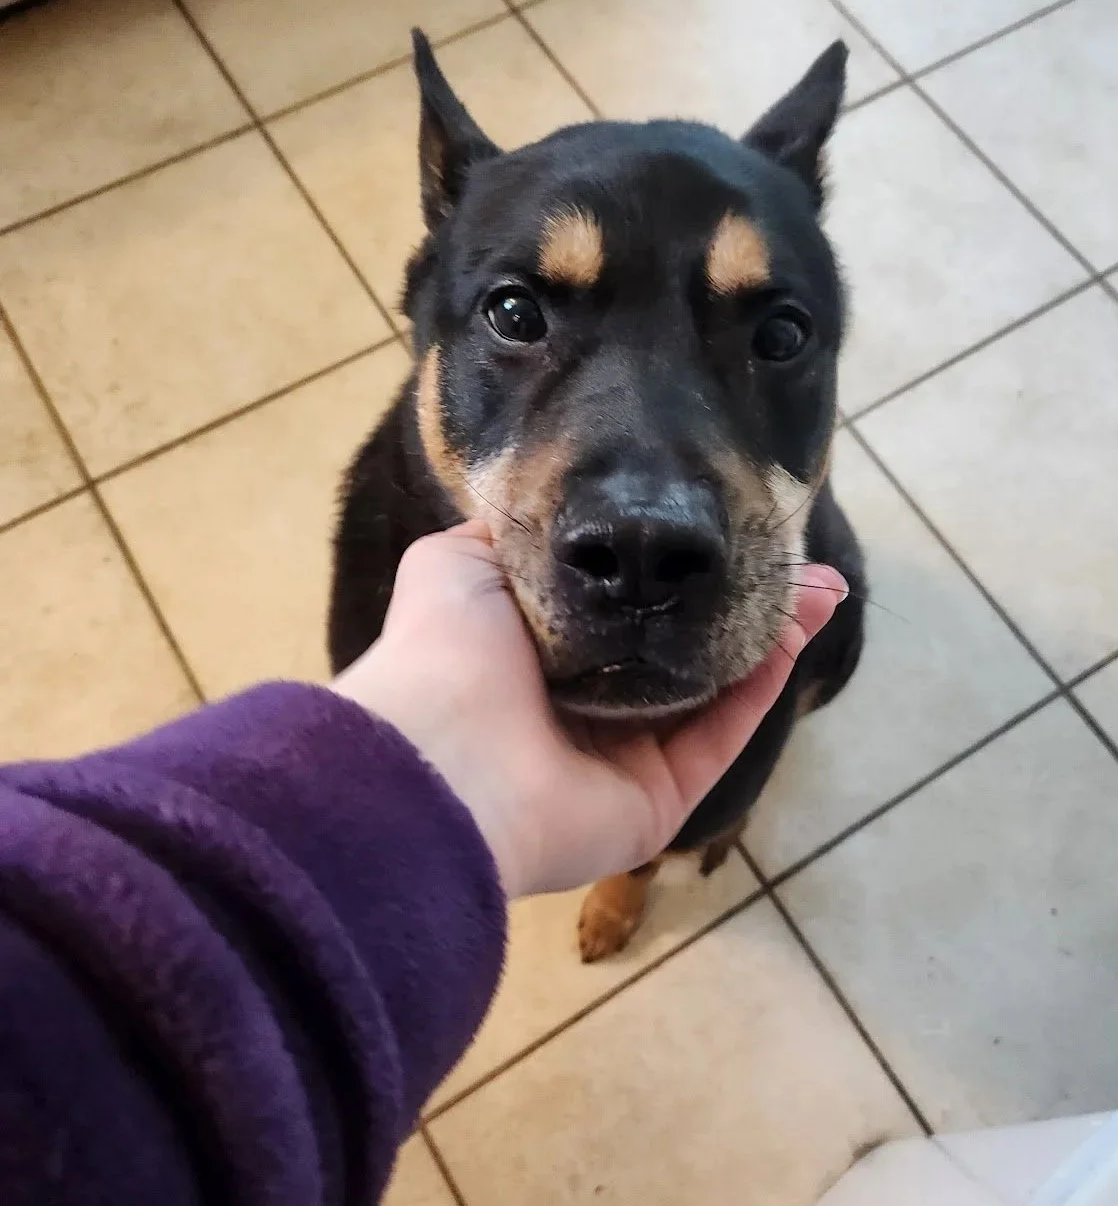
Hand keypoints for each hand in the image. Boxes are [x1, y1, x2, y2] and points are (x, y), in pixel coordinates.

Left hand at [333, 522, 845, 898]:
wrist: (443, 758)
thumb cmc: (446, 651)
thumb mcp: (457, 563)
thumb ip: (510, 538)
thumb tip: (554, 512)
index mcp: (532, 652)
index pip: (616, 605)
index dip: (665, 566)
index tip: (713, 523)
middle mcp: (579, 704)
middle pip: (675, 644)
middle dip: (731, 598)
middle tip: (790, 553)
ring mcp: (622, 756)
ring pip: (712, 686)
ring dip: (768, 634)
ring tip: (819, 583)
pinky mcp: (659, 797)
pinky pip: (722, 733)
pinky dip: (764, 682)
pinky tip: (797, 627)